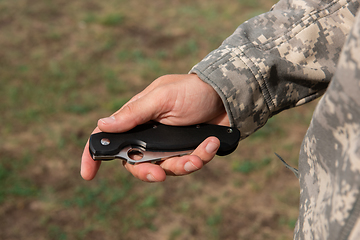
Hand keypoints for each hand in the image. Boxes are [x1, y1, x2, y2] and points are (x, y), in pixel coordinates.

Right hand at [81, 74, 228, 181]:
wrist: (226, 94)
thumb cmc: (191, 91)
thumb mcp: (162, 98)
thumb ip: (134, 114)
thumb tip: (102, 126)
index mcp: (137, 118)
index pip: (109, 137)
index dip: (94, 156)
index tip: (87, 175)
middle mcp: (149, 135)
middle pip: (135, 163)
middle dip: (147, 172)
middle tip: (160, 175)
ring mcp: (168, 145)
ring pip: (165, 169)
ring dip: (182, 164)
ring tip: (199, 153)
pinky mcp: (186, 151)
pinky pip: (188, 164)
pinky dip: (201, 157)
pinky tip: (211, 143)